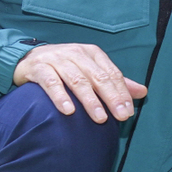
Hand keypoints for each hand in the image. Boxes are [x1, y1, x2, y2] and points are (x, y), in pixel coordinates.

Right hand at [12, 43, 146, 122]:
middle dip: (111, 98)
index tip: (128, 112)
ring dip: (90, 101)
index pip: (112, 74)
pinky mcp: (38, 67)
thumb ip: (115, 82)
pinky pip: (51, 83)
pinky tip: (68, 111)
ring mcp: (57, 59)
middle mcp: (76, 53)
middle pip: (98, 77)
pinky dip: (60, 96)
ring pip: (77, 80)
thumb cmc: (66, 67)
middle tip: (121, 117)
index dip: (122, 93)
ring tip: (100, 118)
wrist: (28, 58)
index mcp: (92, 53)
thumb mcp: (91, 70)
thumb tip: (143, 92)